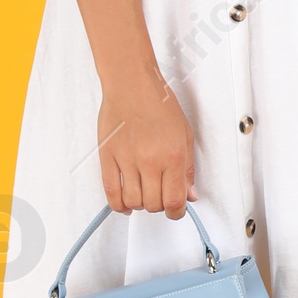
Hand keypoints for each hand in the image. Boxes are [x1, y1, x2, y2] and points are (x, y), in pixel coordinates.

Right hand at [97, 72, 196, 215]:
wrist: (132, 84)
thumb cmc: (160, 105)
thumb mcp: (185, 135)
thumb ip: (188, 169)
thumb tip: (190, 195)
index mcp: (173, 156)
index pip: (174, 201)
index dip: (176, 212)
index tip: (175, 210)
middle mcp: (150, 161)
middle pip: (153, 204)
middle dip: (159, 206)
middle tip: (160, 196)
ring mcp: (126, 160)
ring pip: (133, 202)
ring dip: (140, 205)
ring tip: (143, 194)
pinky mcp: (107, 157)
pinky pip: (111, 192)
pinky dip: (118, 205)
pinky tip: (125, 204)